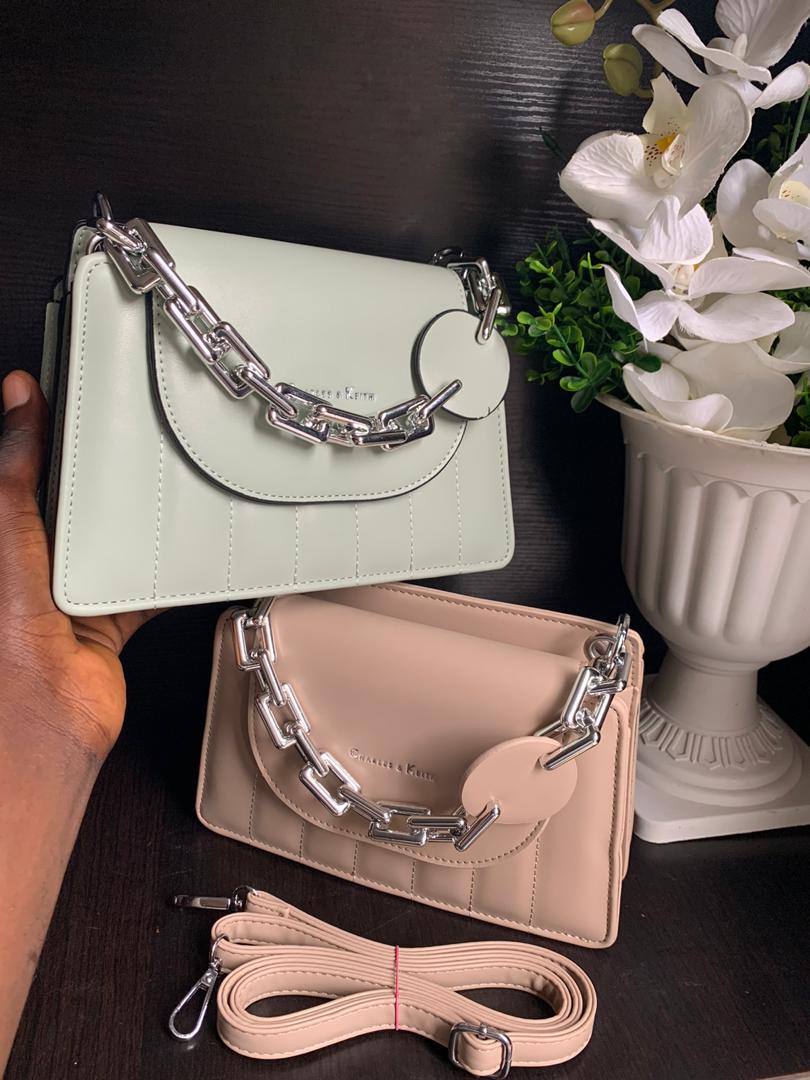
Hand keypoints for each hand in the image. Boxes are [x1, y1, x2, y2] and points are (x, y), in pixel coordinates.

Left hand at [0, 370, 157, 758]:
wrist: (43, 726)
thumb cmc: (8, 644)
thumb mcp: (10, 540)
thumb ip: (16, 475)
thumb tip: (16, 402)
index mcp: (6, 538)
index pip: (22, 469)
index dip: (40, 432)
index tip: (68, 396)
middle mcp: (33, 563)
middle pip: (69, 502)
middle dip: (96, 477)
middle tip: (124, 439)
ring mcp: (70, 592)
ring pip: (109, 540)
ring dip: (133, 523)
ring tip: (155, 488)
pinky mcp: (106, 620)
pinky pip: (142, 585)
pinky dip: (165, 571)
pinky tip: (183, 550)